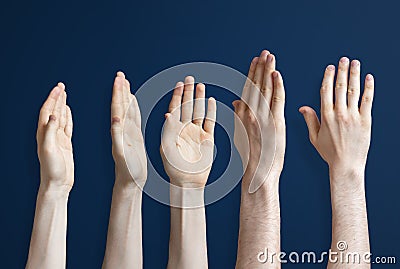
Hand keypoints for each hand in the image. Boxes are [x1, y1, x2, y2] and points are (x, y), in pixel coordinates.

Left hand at [36, 83, 73, 191]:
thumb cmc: (52, 170)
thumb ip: (50, 132)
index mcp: (43, 134)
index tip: (59, 88)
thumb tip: (52, 116)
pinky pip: (66, 126)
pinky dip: (67, 116)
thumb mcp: (49, 150)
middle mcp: (49, 134)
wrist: (58, 183)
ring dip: (61, 105)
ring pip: (60, 117)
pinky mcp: (65, 143)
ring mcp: (57, 138)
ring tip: (64, 94)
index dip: (52, 99)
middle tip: (61, 86)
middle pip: (52, 111)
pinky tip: (68, 111)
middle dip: (57, 98)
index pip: (47, 111)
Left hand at [111, 72, 146, 187]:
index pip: (117, 108)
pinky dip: (134, 108)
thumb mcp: (122, 155)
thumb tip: (115, 119)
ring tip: (125, 83)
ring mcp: (128, 133)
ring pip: (127, 110)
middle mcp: (122, 130)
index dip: (118, 93)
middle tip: (120, 75)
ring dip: (126, 96)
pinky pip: (134, 119)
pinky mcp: (134, 137)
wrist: (130, 183)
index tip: (118, 79)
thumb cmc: (127, 172)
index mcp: (118, 132)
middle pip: (121, 106)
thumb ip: (118, 137)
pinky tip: (133, 102)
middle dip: (120, 90)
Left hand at [160, 76, 215, 187]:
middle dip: (188, 92)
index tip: (179, 84)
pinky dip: (211, 111)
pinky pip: (209, 122)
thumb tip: (167, 115)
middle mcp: (185, 129)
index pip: (175, 108)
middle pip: (187, 106)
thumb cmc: (174, 168)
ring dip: (199, 99)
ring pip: (198, 111)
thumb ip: (168, 131)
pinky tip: (211, 101)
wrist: (188, 182)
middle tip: (190, 78)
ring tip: (201, 85)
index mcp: (173, 130)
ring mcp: (196, 133)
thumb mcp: (167, 149)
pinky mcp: (207, 139)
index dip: (177, 96)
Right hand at [233, 50, 285, 192]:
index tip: (254, 61)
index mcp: (242, 116)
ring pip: (264, 89)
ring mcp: (262, 118)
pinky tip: (277, 74)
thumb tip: (236, 101)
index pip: (247, 90)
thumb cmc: (251, 157)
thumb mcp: (241, 134)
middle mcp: (250, 114)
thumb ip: (238, 115)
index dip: (251, 74)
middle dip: (259, 68)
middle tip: (264, 53)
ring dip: (267, 71)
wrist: (258, 173)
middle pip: (255, 86)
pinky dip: (276, 86)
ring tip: (270, 57)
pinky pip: (276, 100)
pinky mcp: (275, 123)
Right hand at [300, 57, 373, 172]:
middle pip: (340, 87)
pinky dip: (369, 88)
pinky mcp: (366, 120)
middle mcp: (339, 114)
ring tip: (356, 63)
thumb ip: (310, 120)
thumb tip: (302, 107)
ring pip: (354, 90)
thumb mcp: (314, 137)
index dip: (328, 77)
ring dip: (355, 75)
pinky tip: (369, 78)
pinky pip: (367, 100)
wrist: (346, 165)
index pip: (326, 91)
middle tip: (344, 59)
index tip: (330, 67)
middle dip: (342, 71)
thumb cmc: (330, 153)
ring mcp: (354, 116)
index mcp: (325, 116)